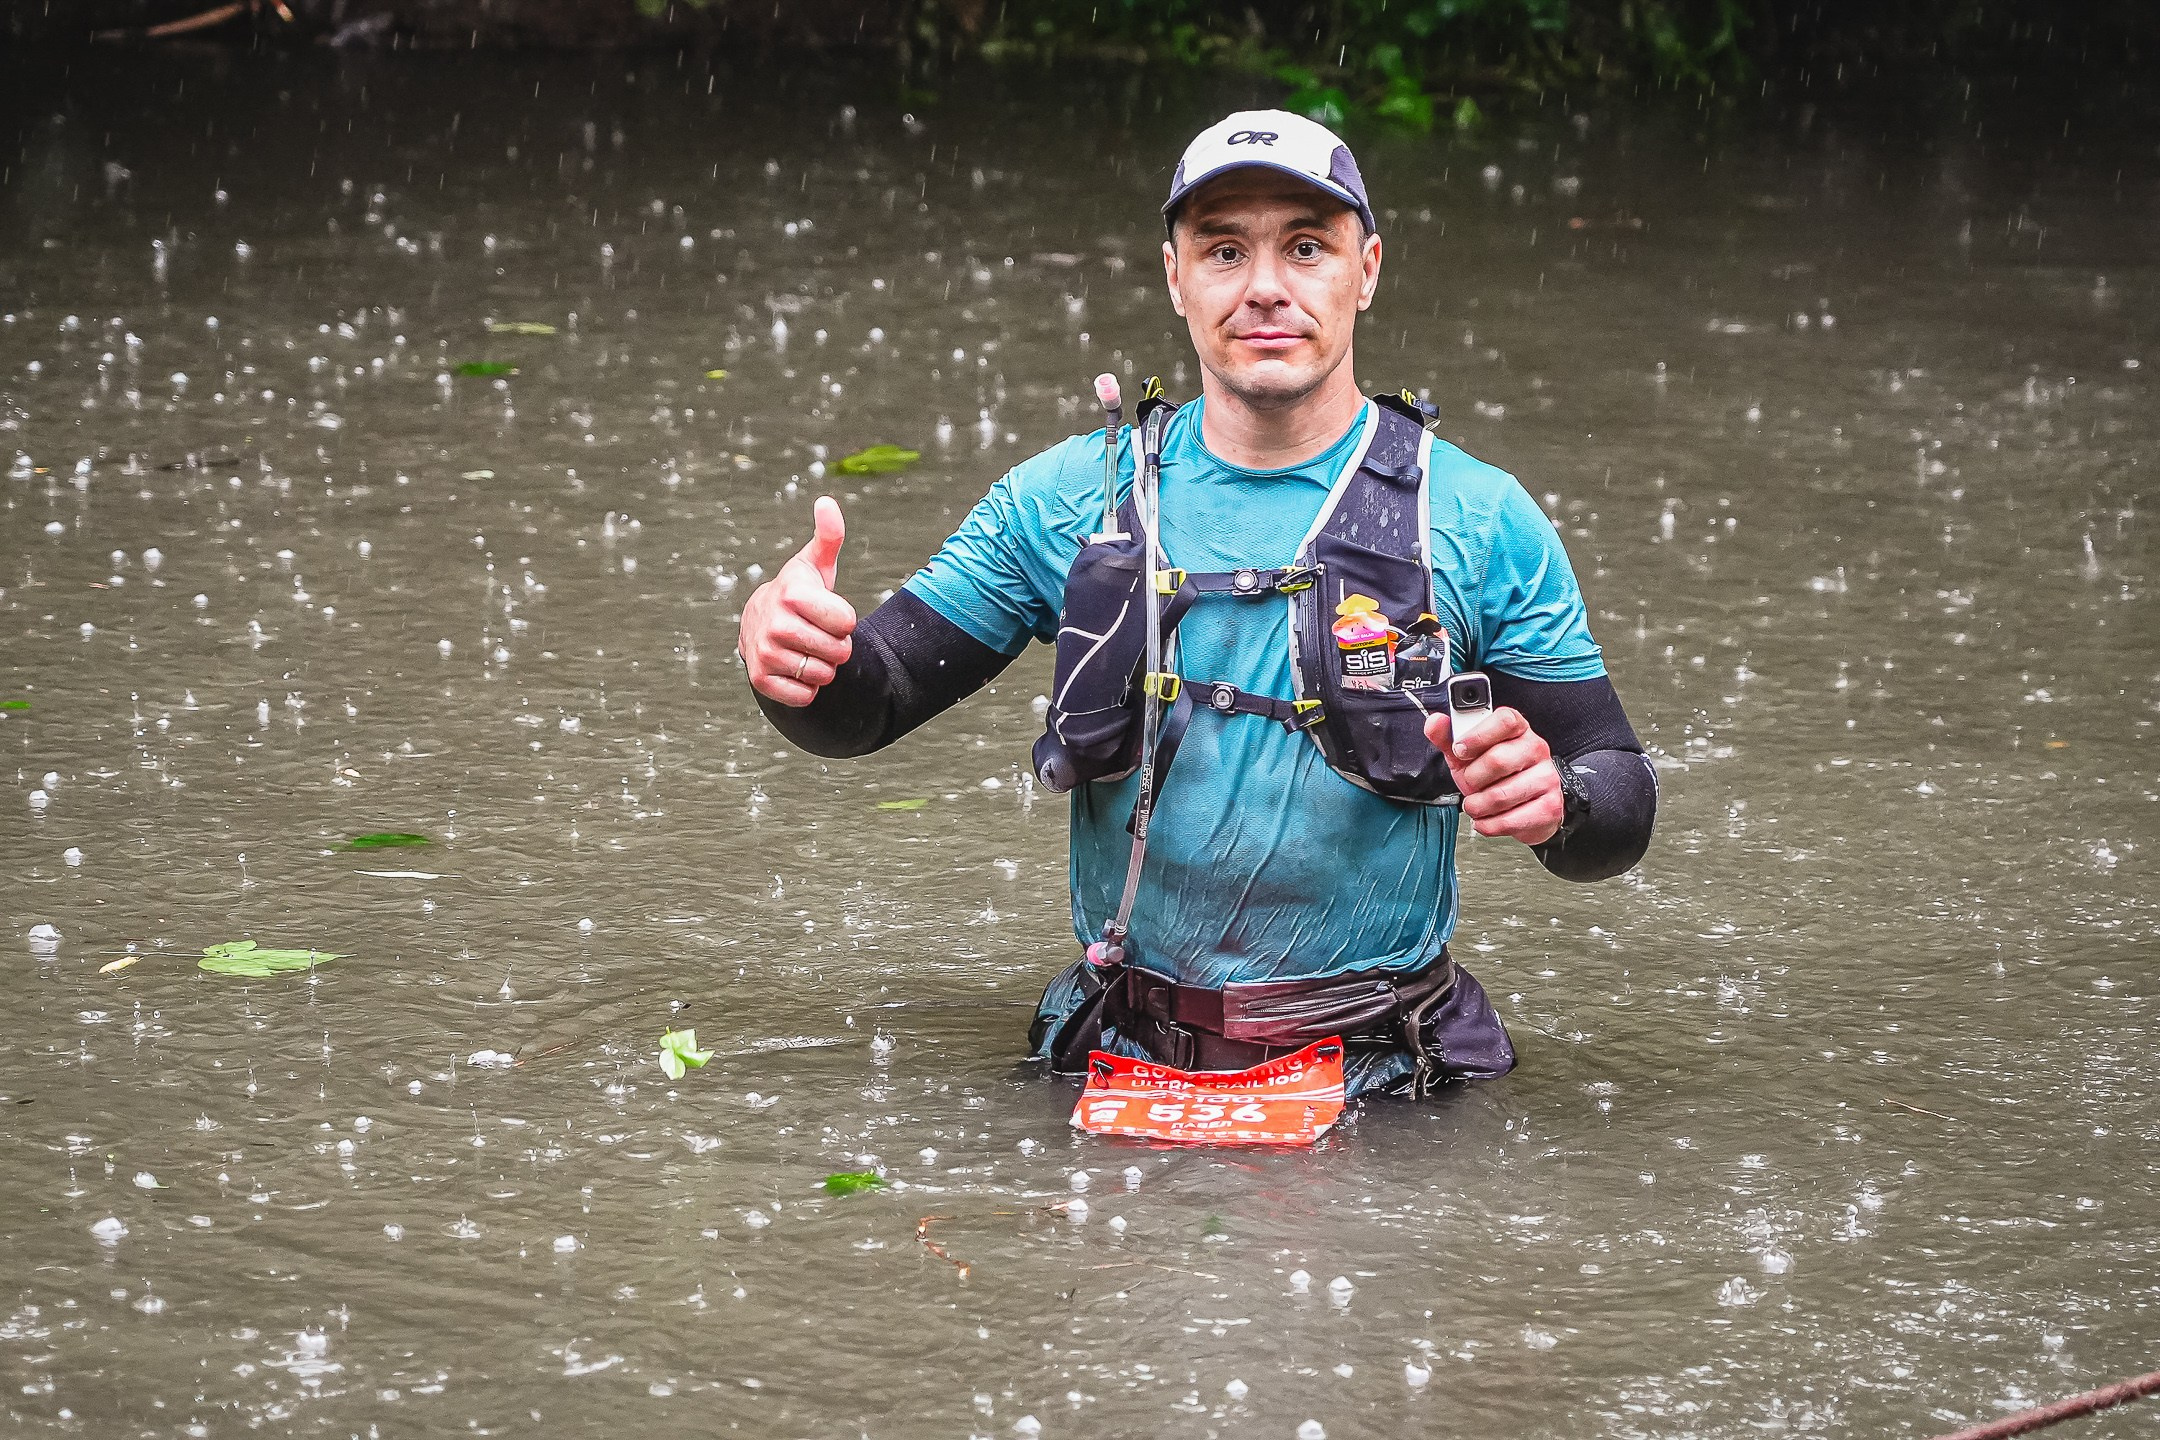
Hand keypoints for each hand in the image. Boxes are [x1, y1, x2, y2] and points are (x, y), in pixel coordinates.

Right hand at [738, 496, 856, 706]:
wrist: (758, 623)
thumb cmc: (799, 593)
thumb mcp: (815, 564)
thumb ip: (828, 536)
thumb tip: (827, 502)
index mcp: (792, 594)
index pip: (847, 622)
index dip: (844, 621)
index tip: (828, 613)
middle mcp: (775, 623)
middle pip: (839, 651)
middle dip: (837, 646)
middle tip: (819, 634)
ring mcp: (765, 652)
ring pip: (824, 675)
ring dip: (824, 667)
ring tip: (807, 649)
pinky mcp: (760, 679)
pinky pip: (805, 695)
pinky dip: (807, 688)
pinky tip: (796, 668)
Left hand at [1423, 707, 1564, 844]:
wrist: (1524, 808)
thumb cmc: (1494, 777)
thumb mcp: (1468, 755)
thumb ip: (1449, 738)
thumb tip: (1435, 722)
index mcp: (1517, 729)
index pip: (1505, 720)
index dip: (1478, 735)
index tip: (1460, 749)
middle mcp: (1536, 749)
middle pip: (1498, 760)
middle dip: (1472, 779)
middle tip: (1469, 784)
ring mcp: (1546, 777)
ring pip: (1501, 795)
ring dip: (1478, 805)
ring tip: (1477, 804)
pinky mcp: (1549, 806)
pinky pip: (1511, 820)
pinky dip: (1489, 825)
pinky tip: (1487, 819)